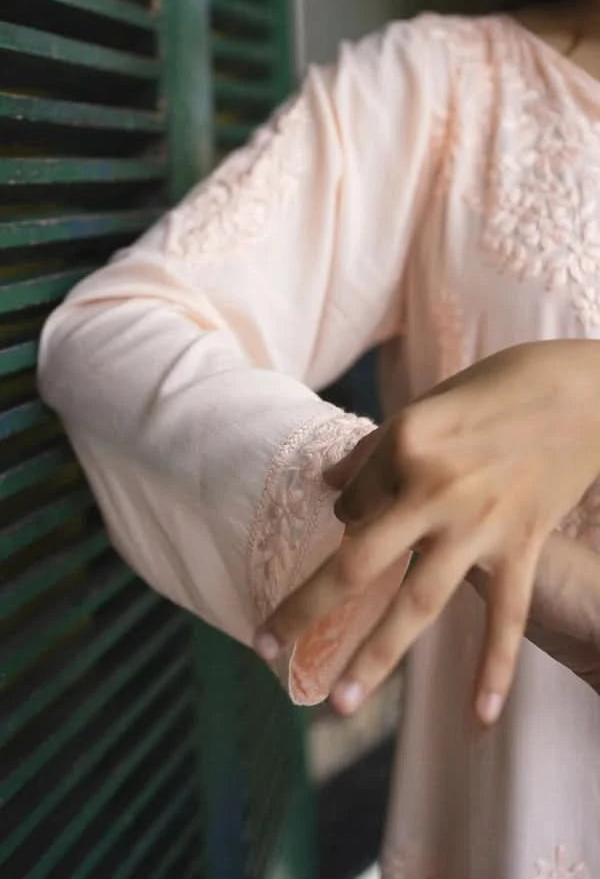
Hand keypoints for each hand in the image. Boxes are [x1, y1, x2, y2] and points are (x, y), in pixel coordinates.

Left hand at [253, 341, 599, 722]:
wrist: (581, 393)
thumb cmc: (494, 390)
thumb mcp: (424, 407)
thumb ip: (375, 453)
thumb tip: (331, 488)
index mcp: (406, 447)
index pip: (351, 501)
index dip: (345, 513)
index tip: (353, 517)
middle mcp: (435, 491)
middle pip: (358, 563)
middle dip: (307, 608)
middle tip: (267, 648)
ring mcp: (480, 526)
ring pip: (418, 603)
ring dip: (376, 656)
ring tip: (339, 704)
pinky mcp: (523, 547)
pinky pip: (505, 618)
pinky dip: (494, 669)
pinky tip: (477, 718)